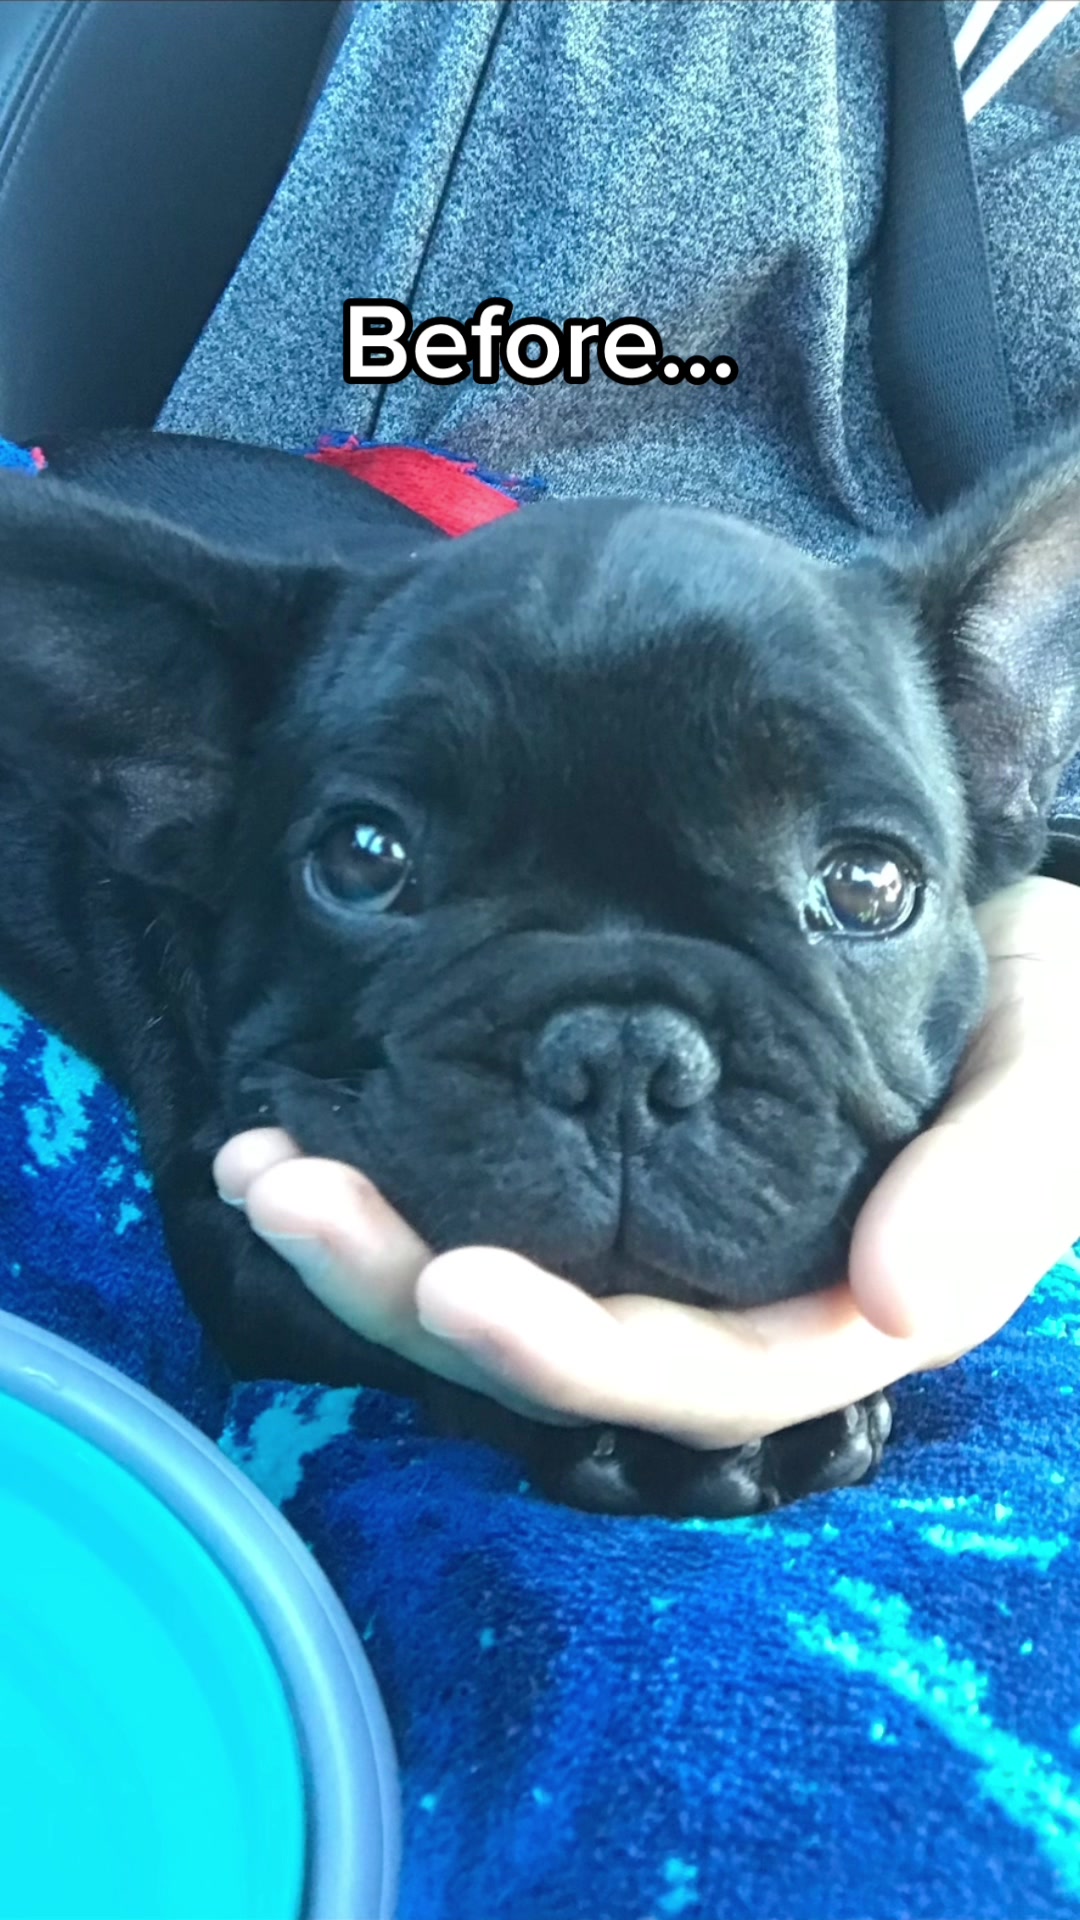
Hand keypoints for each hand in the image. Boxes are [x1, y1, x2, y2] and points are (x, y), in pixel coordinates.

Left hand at [213, 876, 1079, 1448]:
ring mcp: (671, 1246)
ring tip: (253, 1163)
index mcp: (836, 1315)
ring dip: (370, 1240)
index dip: (568, 1351)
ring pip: (503, 1285)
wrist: (1016, 957)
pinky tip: (316, 1126)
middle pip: (552, 1347)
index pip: (692, 1375)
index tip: (445, 1282)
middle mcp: (733, 1304)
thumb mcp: (1053, 1090)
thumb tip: (904, 1308)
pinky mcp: (626, 1179)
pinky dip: (405, 1175)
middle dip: (403, 1288)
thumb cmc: (1055, 1023)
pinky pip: (502, 1206)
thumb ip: (1000, 1191)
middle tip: (275, 1192)